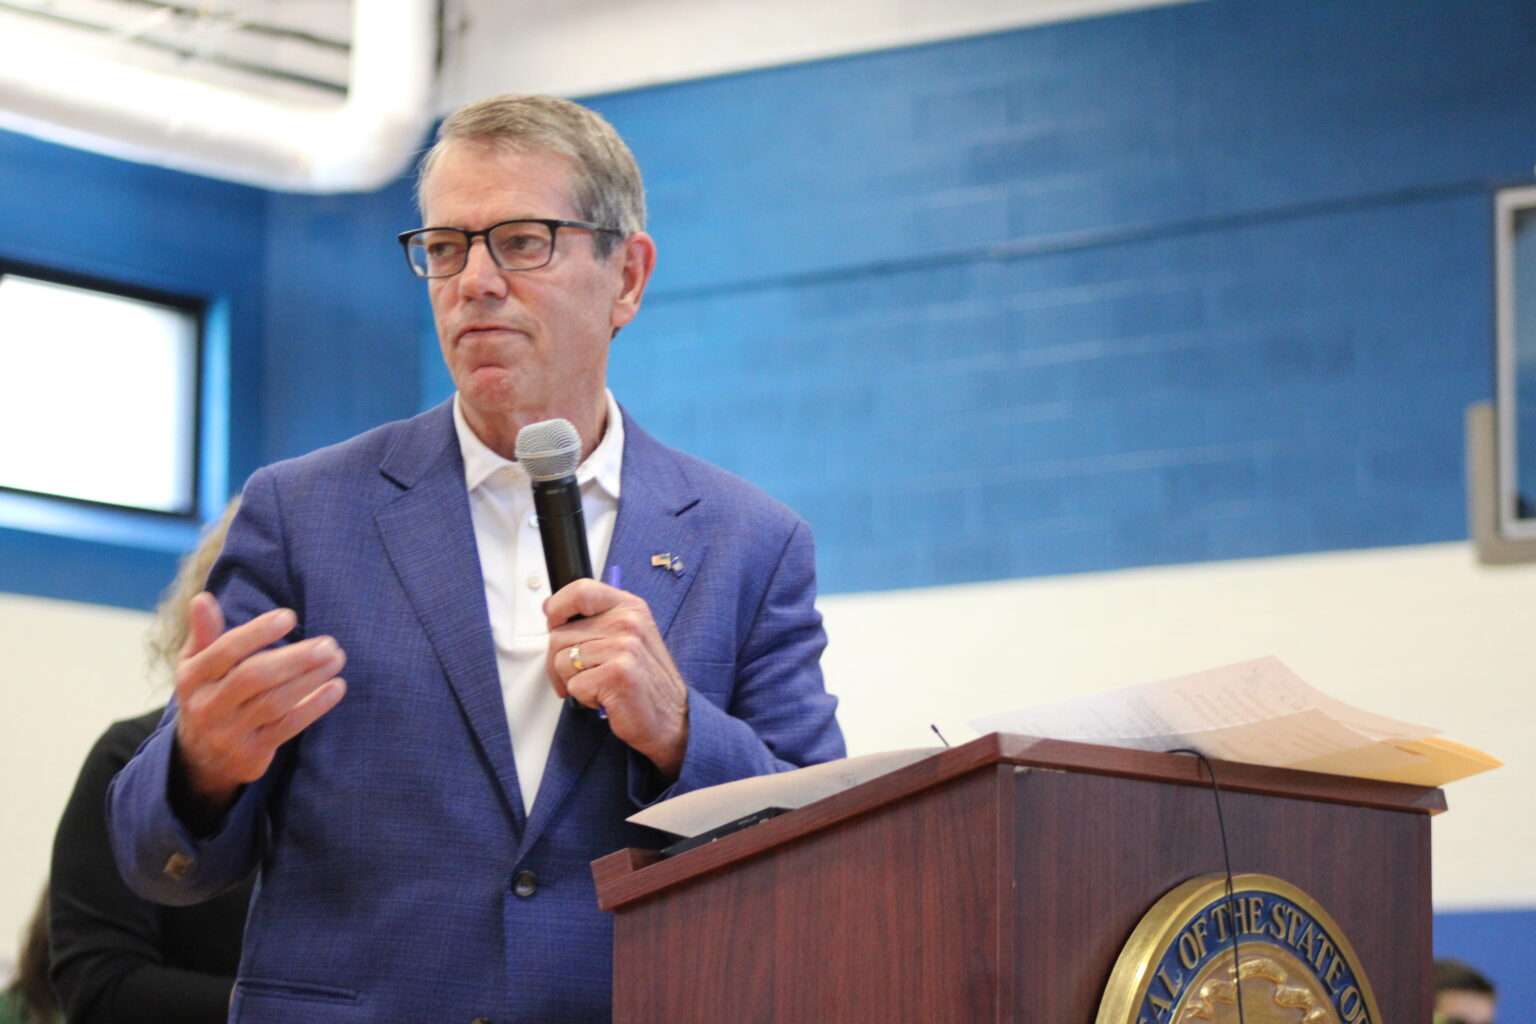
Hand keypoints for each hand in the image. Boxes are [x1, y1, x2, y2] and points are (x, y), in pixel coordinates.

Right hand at [173, 592, 347, 815]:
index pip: (224, 651)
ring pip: (273, 703)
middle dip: (294, 659)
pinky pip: (287, 728)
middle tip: (328, 643)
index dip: (257, 633)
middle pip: (253, 678)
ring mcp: (229, 733)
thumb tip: (203, 598)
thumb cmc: (207, 695)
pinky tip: (336, 688)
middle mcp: (207, 706)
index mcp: (192, 678)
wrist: (200, 758)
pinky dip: (314, 707)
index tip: (290, 616)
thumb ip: (204, 633)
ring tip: (336, 659)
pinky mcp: (251, 754)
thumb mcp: (196, 665)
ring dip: (309, 680)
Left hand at [545, 579, 688, 777]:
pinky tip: (606, 697)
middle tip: (581, 674)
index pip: (579, 590)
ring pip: (561, 661)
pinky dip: (584, 698)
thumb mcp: (627, 636)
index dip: (557, 608)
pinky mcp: (618, 674)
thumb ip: (595, 620)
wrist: (672, 717)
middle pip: (559, 634)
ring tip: (599, 685)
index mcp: (630, 607)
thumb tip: (551, 610)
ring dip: (572, 681)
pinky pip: (574, 685)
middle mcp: (628, 622)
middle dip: (560, 661)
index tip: (555, 624)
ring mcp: (624, 647)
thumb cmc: (645, 680)